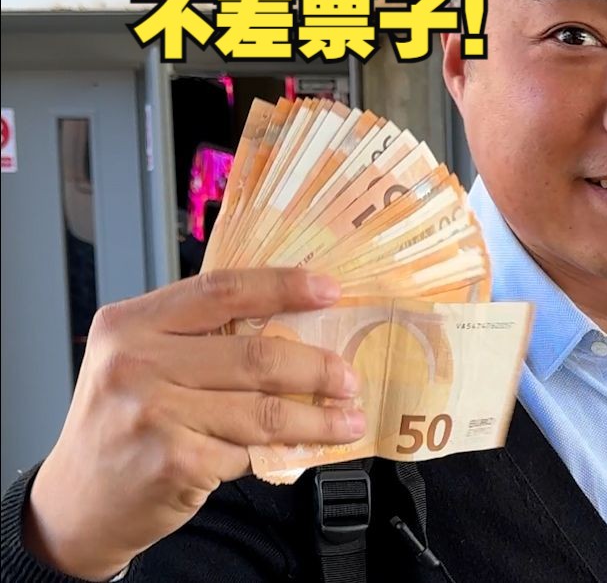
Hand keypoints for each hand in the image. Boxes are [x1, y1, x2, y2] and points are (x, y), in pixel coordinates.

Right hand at [24, 269, 362, 579]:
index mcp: (131, 324)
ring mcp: (154, 415)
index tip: (328, 289)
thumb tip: (292, 317)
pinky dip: (284, 451)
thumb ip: (198, 334)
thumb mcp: (141, 359)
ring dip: (317, 416)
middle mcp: (135, 364)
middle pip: (254, 354)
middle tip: (347, 375)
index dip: (283, 285)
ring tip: (346, 416)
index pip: (222, 289)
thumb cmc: (123, 421)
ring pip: (264, 409)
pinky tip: (306, 448)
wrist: (78, 502)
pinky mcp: (174, 462)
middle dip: (317, 366)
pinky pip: (250, 451)